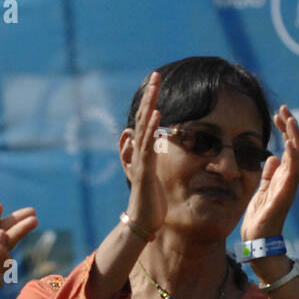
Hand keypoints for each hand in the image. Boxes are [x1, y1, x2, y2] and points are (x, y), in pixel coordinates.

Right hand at [123, 71, 165, 236]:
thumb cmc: (150, 203)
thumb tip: (147, 149)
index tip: (157, 83)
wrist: (141, 223)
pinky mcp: (145, 170)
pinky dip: (152, 127)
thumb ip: (150, 161)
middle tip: (155, 75)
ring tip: (155, 86)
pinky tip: (158, 113)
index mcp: (144, 151)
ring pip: (145, 126)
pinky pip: (148, 145)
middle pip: (144, 117)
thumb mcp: (153, 176)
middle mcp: (140, 151)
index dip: (151, 102)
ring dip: (150, 104)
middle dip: (150, 95)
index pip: (147, 121)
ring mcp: (141, 159)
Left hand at [240, 104, 298, 240]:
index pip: (289, 148)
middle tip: (283, 109)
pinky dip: (293, 157)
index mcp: (284, 177)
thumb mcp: (261, 189)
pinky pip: (293, 174)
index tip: (277, 114)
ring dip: (296, 138)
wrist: (258, 239)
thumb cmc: (260, 217)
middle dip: (291, 128)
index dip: (285, 130)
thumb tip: (272, 157)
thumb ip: (268, 174)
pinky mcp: (285, 195)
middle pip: (296, 148)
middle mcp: (289, 180)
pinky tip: (288, 143)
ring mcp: (289, 187)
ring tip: (290, 120)